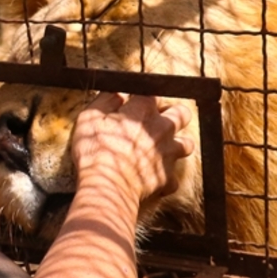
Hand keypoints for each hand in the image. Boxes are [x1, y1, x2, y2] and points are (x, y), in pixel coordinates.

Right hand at [71, 93, 192, 203]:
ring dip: (178, 144)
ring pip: (187, 144)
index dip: (146, 95)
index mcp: (143, 110)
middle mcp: (162, 128)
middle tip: (159, 120)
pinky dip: (165, 177)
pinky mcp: (167, 177)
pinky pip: (174, 176)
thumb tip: (116, 92)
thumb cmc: (95, 150)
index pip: (154, 91)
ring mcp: (168, 153)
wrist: (106, 185)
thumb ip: (106, 99)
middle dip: (174, 114)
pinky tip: (154, 176)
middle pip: (182, 114)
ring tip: (164, 147)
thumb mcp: (90, 116)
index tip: (140, 98)